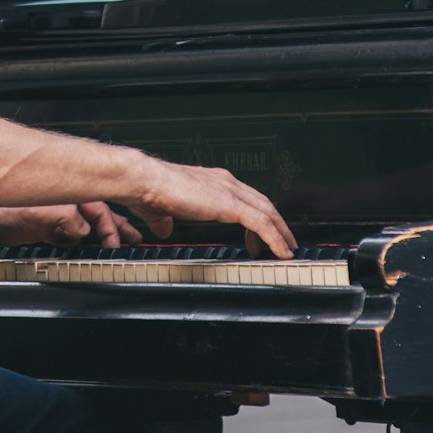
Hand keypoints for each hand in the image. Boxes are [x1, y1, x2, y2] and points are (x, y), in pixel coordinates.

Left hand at [0, 202, 143, 247]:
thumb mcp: (38, 217)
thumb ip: (66, 221)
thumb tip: (84, 230)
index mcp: (64, 192)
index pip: (100, 206)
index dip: (114, 225)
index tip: (124, 240)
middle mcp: (61, 198)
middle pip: (98, 211)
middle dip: (117, 225)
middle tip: (136, 238)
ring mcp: (52, 211)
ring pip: (86, 221)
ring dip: (103, 232)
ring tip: (120, 241)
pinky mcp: (42, 224)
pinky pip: (70, 231)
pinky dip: (83, 238)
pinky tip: (88, 244)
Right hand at [130, 157, 296, 258]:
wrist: (145, 180)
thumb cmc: (149, 190)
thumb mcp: (160, 210)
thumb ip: (165, 220)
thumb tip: (165, 229)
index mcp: (212, 181)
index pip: (244, 197)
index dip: (256, 215)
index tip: (259, 235)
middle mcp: (224, 181)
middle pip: (262, 202)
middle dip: (276, 223)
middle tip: (284, 242)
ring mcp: (229, 190)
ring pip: (266, 211)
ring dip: (280, 232)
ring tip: (287, 250)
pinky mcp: (229, 204)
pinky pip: (261, 223)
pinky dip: (274, 238)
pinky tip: (280, 251)